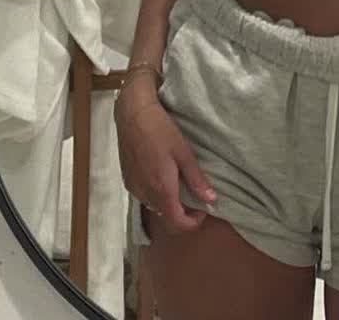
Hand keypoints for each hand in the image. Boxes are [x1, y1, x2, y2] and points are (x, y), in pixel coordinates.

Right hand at [115, 91, 217, 237]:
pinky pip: (144, 195)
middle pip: (166, 217)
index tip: (202, 210)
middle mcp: (145, 194)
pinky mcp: (127, 179)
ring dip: (168, 203)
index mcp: (162, 190)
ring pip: (154, 207)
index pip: (177, 223)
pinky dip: (156, 193)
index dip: (192, 223)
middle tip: (193, 196)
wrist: (133, 114)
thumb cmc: (161, 130)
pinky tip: (161, 175)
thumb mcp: (184, 153)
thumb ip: (197, 179)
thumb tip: (212, 200)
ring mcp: (134, 188)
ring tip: (178, 184)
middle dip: (182, 213)